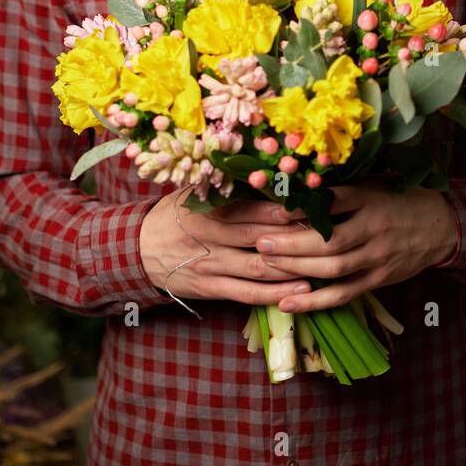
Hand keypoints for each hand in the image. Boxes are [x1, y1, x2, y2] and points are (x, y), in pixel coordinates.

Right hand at [139, 188, 314, 305]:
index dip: (283, 207)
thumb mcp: (193, 193)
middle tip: (329, 233)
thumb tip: (266, 171)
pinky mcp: (211, 288)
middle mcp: (211, 237)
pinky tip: (301, 291)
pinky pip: (247, 294)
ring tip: (325, 263)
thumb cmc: (174, 215)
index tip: (312, 204)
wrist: (137, 250)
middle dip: (296, 237)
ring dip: (293, 267)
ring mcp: (211, 265)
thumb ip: (226, 186)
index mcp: (207, 209)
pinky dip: (274, 294)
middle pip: (261, 237)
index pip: (252, 208)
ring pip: (259, 268)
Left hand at [252, 180, 458, 312]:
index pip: (336, 201)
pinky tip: (286, 303)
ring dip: (297, 269)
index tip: (277, 208)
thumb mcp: (374, 183)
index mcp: (372, 199)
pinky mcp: (378, 280)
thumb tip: (295, 188)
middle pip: (330, 241)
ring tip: (267, 264)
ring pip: (334, 268)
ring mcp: (377, 258)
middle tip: (261, 242)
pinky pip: (343, 294)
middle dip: (292, 244)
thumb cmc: (398, 199)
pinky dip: (314, 301)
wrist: (440, 226)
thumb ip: (341, 189)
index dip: (305, 207)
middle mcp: (375, 229)